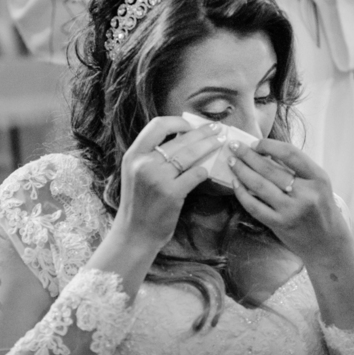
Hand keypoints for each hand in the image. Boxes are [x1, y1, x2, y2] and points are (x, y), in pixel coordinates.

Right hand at [112, 118, 225, 250]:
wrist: (135, 233)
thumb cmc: (140, 203)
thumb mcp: (136, 173)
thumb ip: (151, 156)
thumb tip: (181, 136)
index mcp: (134, 155)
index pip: (157, 126)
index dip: (177, 121)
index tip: (192, 124)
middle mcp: (144, 163)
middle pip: (180, 139)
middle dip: (202, 133)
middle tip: (217, 129)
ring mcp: (158, 178)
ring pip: (190, 154)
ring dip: (209, 146)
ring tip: (219, 143)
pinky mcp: (172, 194)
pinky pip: (195, 174)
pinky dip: (205, 170)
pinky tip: (209, 169)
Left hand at [226, 138, 350, 264]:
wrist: (328, 244)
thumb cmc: (321, 210)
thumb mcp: (317, 186)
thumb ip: (295, 169)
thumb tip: (265, 151)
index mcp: (318, 178)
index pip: (290, 154)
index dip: (269, 145)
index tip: (255, 143)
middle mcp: (306, 193)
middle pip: (270, 169)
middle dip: (248, 155)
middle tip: (234, 146)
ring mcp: (292, 210)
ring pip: (260, 186)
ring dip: (242, 171)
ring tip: (231, 161)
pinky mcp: (280, 224)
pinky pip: (255, 206)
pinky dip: (242, 193)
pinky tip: (235, 183)